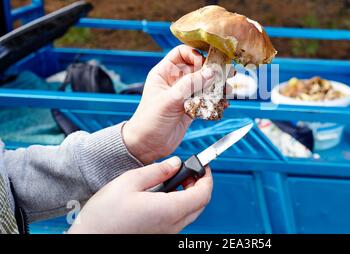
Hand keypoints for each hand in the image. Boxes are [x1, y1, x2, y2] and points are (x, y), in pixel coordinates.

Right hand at [68, 156, 212, 233]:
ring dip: (189, 196)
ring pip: (190, 213)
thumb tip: (175, 163)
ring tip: (172, 181)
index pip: (203, 194)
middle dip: (199, 185)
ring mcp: (166, 234)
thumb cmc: (104, 215)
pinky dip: (178, 206)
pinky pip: (178, 221)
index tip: (203, 166)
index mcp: (169, 210)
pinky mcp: (159, 236)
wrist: (89, 238)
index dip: (207, 178)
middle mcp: (172, 226)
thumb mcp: (129, 181)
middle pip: (200, 205)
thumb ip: (157, 170)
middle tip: (187, 171)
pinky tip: (162, 196)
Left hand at [123, 45, 217, 163]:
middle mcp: (175, 81)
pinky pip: (206, 100)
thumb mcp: (170, 99)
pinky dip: (215, 101)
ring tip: (228, 91)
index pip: (182, 53)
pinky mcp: (191, 108)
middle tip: (227, 73)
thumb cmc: (149, 121)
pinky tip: (223, 104)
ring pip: (205, 84)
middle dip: (212, 71)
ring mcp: (184, 95)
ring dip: (217, 87)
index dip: (195, 55)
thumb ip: (191, 84)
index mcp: (164, 72)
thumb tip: (211, 72)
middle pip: (198, 68)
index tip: (205, 65)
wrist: (147, 146)